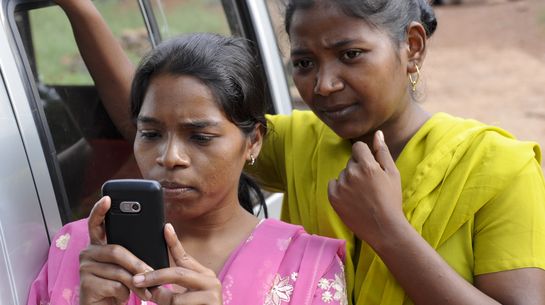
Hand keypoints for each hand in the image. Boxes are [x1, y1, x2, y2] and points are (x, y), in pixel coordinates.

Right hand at [79, 196, 153, 304]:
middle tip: (152, 273)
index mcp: (99, 245)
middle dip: (138, 263)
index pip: (97, 224)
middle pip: (116, 251)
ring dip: (136, 283)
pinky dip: (125, 294)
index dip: (100, 210)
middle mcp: (88, 253)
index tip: (108, 198)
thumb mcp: (127, 267)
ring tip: (146, 291)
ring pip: (118, 271)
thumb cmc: (119, 287)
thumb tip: (155, 239)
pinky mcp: (85, 284)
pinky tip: (123, 298)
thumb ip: (133, 253)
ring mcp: (84, 268)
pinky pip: (114, 285)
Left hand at [133, 224, 222, 304]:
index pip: (184, 256)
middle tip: (136, 281)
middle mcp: (211, 282)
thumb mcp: (181, 298)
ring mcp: (212, 296)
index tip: (165, 227)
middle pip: (177, 273)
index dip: (173, 242)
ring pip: (174, 297)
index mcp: (204, 275)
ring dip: (162, 304)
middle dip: (154, 277)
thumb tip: (149, 279)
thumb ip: (170, 287)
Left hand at [328, 131, 404, 247]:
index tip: (371, 168)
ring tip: (362, 195)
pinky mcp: (333, 197)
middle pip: (351, 161)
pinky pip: (333, 184)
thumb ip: (382, 151)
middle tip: (370, 185)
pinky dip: (340, 189)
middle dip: (358, 168)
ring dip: (349, 179)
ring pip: (343, 173)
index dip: (365, 156)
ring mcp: (341, 186)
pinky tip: (352, 199)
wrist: (384, 228)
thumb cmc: (391, 199)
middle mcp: (351, 173)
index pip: (358, 147)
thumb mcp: (392, 173)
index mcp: (367, 165)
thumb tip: (378, 133)